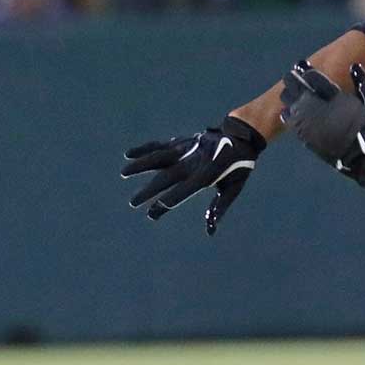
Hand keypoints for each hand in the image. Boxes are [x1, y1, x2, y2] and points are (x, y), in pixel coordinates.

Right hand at [122, 115, 266, 233]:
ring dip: (140, 165)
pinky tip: (129, 154)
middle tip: (133, 203)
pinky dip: (144, 149)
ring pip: (159, 157)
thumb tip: (210, 229)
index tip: (152, 212)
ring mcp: (186, 149)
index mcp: (207, 175)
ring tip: (123, 173)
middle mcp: (193, 161)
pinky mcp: (181, 142)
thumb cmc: (239, 167)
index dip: (168, 202)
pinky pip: (160, 146)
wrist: (241, 135)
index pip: (184, 191)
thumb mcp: (233, 189)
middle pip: (166, 177)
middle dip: (149, 191)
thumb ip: (219, 207)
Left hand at [280, 61, 364, 186]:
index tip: (301, 65)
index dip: (306, 71)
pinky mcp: (310, 141)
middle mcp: (322, 112)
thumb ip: (363, 84)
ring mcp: (314, 127)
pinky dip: (289, 117)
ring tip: (286, 91)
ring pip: (293, 107)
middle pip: (300, 91)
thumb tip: (354, 66)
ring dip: (289, 97)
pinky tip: (286, 111)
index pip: (315, 80)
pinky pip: (294, 126)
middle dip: (294, 81)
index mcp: (337, 100)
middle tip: (290, 75)